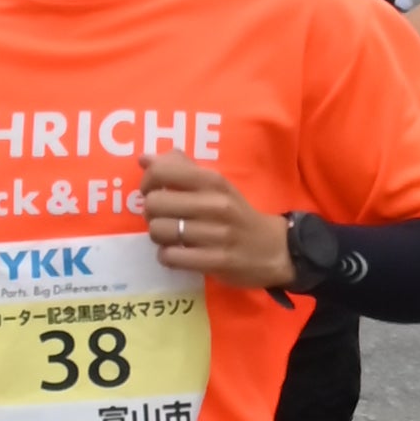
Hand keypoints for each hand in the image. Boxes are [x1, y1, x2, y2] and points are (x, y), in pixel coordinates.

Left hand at [138, 162, 295, 284]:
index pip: (162, 172)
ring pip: (159, 231)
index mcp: (214, 182)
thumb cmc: (237, 213)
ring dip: (159, 236)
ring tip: (173, 237)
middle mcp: (215, 205)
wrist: (275, 249)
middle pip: (154, 203)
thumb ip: (182, 169)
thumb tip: (144, 159)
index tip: (154, 191)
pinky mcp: (216, 261)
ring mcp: (216, 234)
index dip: (148, 182)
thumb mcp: (217, 185)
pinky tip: (178, 253)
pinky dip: (168, 256)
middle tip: (165, 217)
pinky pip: (170, 257)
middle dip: (151, 212)